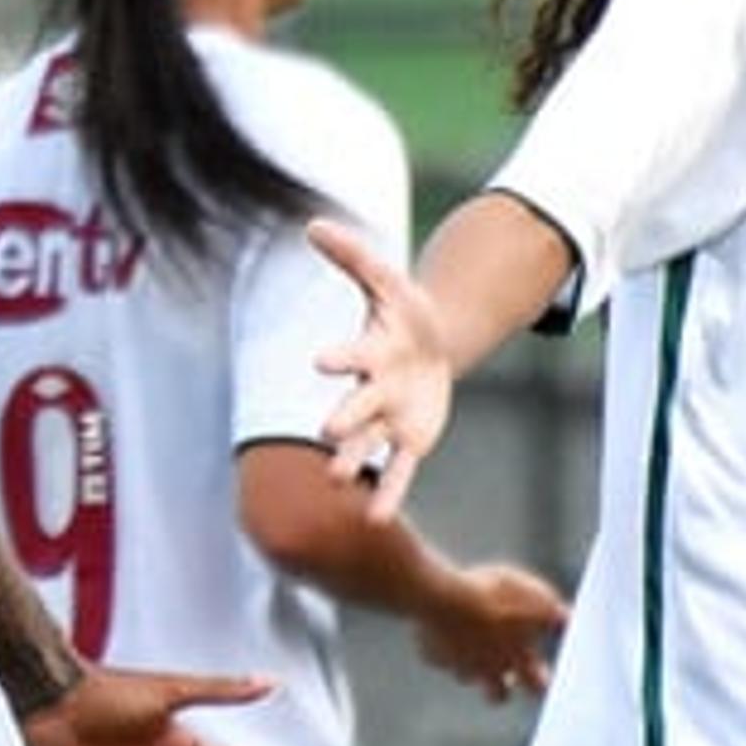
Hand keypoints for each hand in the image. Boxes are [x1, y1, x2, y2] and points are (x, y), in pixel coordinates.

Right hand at [308, 216, 453, 524]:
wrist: (434, 342)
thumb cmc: (403, 311)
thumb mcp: (387, 279)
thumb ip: (352, 255)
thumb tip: (311, 225)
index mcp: (369, 352)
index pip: (352, 355)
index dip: (339, 357)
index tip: (319, 361)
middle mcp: (372, 390)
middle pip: (356, 407)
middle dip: (344, 420)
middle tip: (327, 433)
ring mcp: (388, 419)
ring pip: (368, 443)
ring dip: (354, 461)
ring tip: (338, 480)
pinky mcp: (410, 440)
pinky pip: (398, 470)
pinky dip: (388, 493)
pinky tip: (376, 520)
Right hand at [416, 562, 567, 704]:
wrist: (442, 598)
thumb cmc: (493, 596)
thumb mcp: (535, 596)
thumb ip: (554, 614)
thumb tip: (569, 621)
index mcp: (517, 659)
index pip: (536, 687)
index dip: (539, 682)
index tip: (541, 678)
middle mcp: (487, 670)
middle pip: (497, 697)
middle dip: (501, 689)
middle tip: (505, 678)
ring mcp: (457, 665)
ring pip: (465, 676)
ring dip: (470, 666)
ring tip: (471, 647)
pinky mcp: (431, 654)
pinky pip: (436, 654)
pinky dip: (440, 646)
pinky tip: (440, 630)